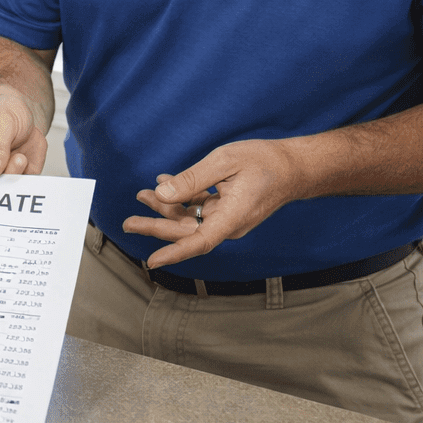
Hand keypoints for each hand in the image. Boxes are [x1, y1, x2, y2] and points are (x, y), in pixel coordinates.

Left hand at [122, 138, 308, 268]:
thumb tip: (162, 193)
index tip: (152, 260)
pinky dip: (181, 197)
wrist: (295, 166)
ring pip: (189, 218)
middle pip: (186, 231)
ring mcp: (227, 219)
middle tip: (127, 222)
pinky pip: (198, 208)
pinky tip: (164, 182)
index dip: (174, 252)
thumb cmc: (265, 161)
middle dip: (155, 226)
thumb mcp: (225, 162)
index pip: (198, 242)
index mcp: (231, 218)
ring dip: (165, 208)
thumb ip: (192, 179)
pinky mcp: (226, 210)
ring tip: (141, 195)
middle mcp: (228, 224)